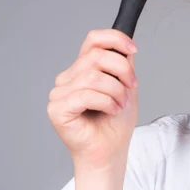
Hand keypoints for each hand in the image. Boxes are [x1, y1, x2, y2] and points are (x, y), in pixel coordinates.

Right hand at [47, 29, 139, 169]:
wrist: (110, 151)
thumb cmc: (115, 123)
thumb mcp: (126, 87)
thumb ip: (124, 66)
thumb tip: (126, 47)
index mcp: (82, 69)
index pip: (93, 40)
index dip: (115, 39)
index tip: (133, 49)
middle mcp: (68, 78)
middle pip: (97, 57)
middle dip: (122, 71)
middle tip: (130, 87)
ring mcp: (59, 93)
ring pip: (93, 77)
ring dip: (116, 91)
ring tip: (120, 105)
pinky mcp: (57, 109)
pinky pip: (86, 95)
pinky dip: (106, 102)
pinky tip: (111, 110)